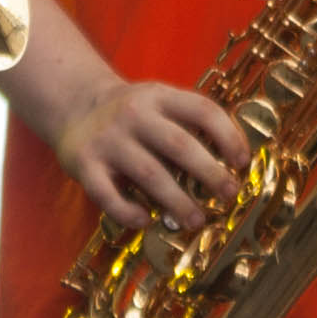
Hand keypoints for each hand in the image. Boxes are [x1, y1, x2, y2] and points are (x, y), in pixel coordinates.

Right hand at [57, 78, 251, 230]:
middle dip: (209, 173)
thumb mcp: (161, 102)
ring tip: (196, 220)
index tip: (242, 162)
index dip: (228, 136)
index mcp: (160, 96)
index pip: (202, 110)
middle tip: (228, 195)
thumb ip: (190, 123)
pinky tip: (145, 221)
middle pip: (179, 145)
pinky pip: (107, 194)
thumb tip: (233, 164)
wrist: (74, 103)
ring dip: (177, 200)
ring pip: (149, 173)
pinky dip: (127, 211)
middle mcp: (134, 114)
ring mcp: (108, 139)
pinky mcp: (84, 164)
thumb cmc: (133, 113)